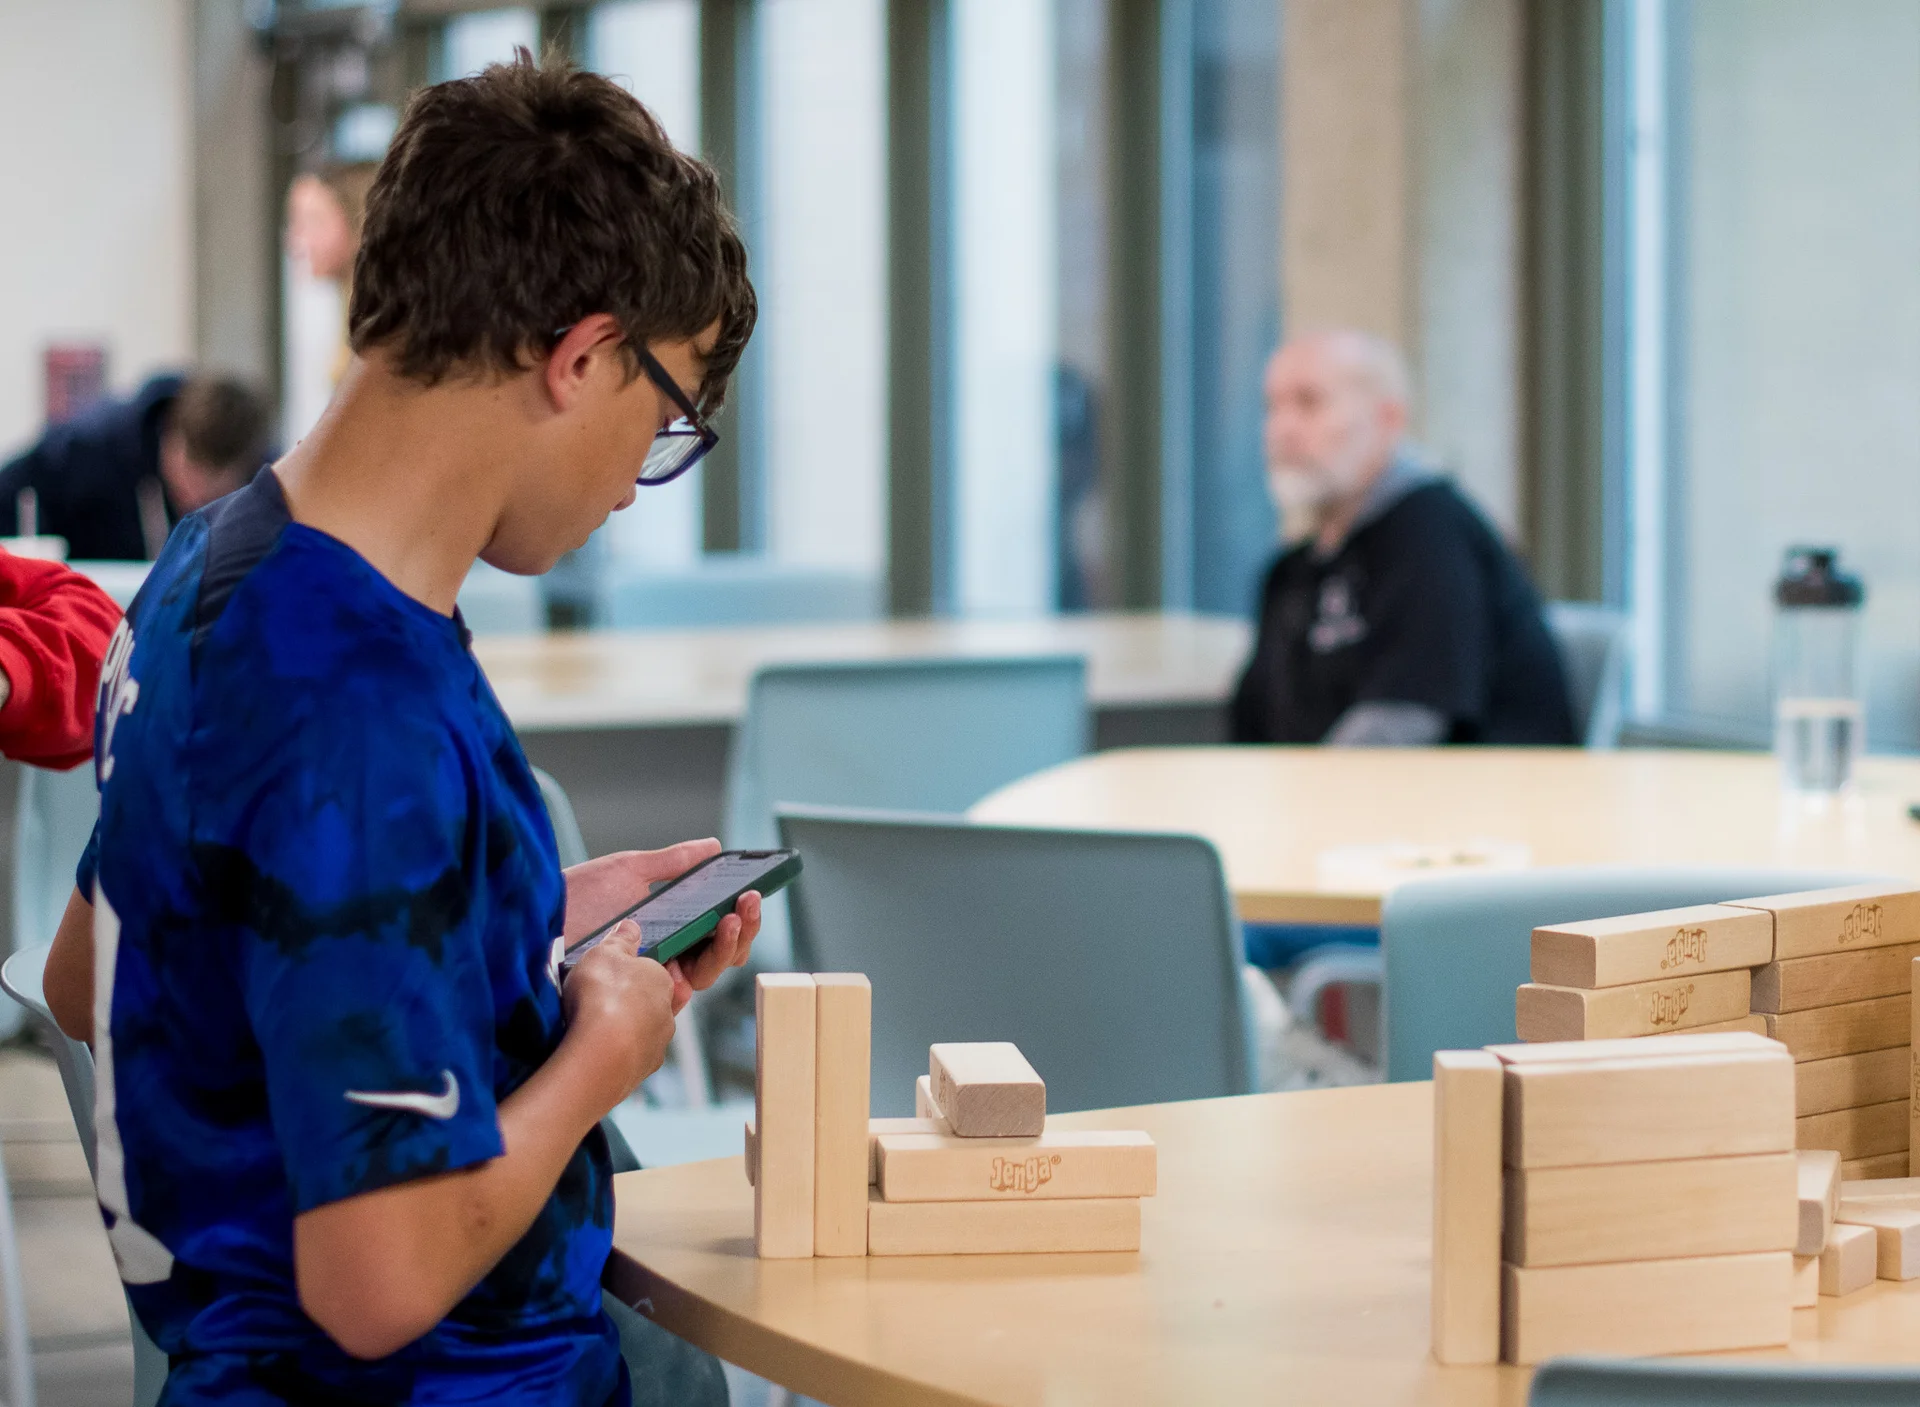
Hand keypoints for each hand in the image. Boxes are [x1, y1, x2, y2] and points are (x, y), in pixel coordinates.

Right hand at [559, 922, 677, 1106]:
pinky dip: (612, 1057)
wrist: (598, 1057)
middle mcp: (666, 1016)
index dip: (629, 973)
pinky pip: (626, 1060)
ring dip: (619, 1033)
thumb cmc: (602, 997)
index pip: (652, 972)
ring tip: (588, 1031)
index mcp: (663, 981)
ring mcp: (655, 1048)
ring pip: (639, 1035)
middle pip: (647, 1005)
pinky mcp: (639, 1075)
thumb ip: (620, 940)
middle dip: (626, 1005)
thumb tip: (632, 926)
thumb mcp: (604, 953)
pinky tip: (591, 1054)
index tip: (607, 976)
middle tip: (595, 1003)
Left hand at [562, 840, 762, 1011]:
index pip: (719, 932)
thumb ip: (674, 862)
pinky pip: (666, 1000)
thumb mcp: (631, 870)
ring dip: (724, 949)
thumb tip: (713, 846)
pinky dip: (683, 984)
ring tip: (730, 921)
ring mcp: (649, 977)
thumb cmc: (579, 895)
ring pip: (703, 976)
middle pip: (719, 956)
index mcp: (672, 928)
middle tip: (747, 904)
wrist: (537, 915)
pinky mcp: (630, 994)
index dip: (742, 917)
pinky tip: (690, 964)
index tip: (753, 893)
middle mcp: (666, 956)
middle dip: (743, 931)